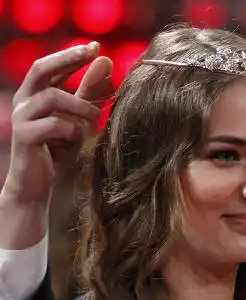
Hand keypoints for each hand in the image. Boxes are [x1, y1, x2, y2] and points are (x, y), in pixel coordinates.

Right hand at [4, 43, 112, 204]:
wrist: (36, 188)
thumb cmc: (55, 153)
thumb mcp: (77, 119)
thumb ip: (88, 92)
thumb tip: (106, 61)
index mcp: (33, 95)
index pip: (50, 65)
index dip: (71, 54)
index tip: (96, 47)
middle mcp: (23, 101)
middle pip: (41, 68)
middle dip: (68, 59)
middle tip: (91, 54)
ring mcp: (21, 118)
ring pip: (52, 97)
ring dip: (79, 105)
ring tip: (95, 117)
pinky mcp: (24, 136)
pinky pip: (53, 124)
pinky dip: (71, 130)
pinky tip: (77, 139)